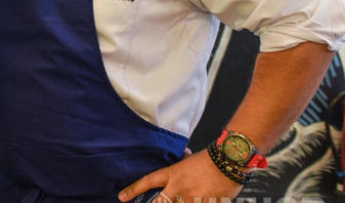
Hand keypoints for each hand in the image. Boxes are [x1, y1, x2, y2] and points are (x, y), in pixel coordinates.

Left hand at [118, 151, 242, 202]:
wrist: (229, 160)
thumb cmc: (210, 159)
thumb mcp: (188, 160)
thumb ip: (181, 164)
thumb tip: (182, 154)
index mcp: (173, 174)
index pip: (148, 182)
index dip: (134, 190)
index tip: (122, 197)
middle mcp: (179, 188)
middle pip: (160, 202)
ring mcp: (192, 198)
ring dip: (183, 202)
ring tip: (190, 196)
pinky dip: (200, 202)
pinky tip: (203, 199)